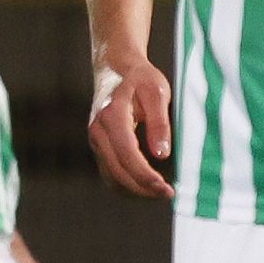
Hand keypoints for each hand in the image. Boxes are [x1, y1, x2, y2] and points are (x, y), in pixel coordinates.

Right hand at [86, 49, 173, 199]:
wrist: (115, 68)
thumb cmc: (140, 78)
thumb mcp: (157, 92)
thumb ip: (159, 123)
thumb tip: (161, 155)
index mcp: (112, 117)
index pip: (127, 155)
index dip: (145, 176)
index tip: (166, 189)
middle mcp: (98, 131)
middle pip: (116, 171)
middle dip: (142, 188)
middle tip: (168, 194)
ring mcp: (95, 140)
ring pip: (110, 176)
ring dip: (134, 190)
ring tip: (160, 193)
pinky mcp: (98, 145)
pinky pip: (109, 172)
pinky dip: (125, 184)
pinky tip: (145, 187)